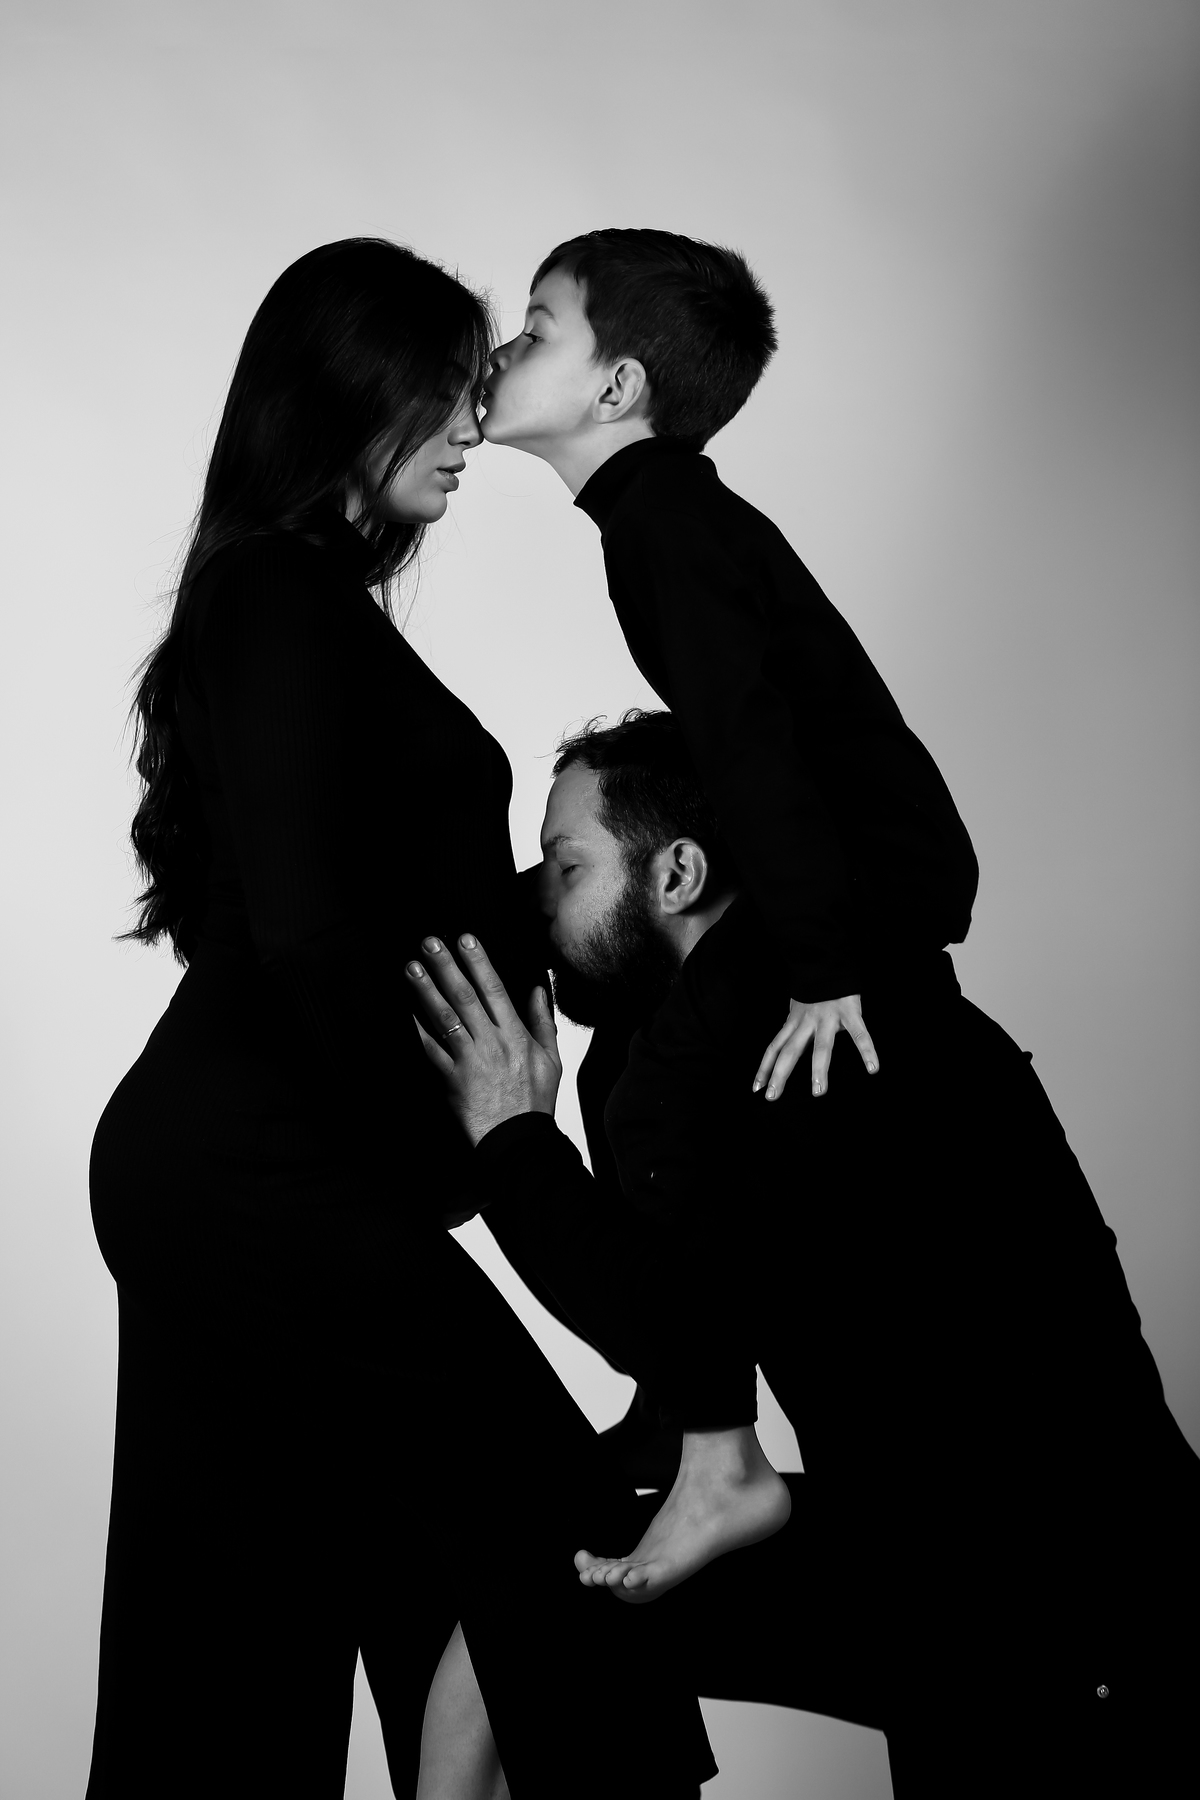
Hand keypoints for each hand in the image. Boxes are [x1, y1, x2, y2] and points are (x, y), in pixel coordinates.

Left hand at [405, 934, 561, 1145]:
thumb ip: (543, 1021)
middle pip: (465, 997)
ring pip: (444, 1019)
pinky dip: (417, 1030)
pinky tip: (406, 1010)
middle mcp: (492, 1043)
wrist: (517, 1140)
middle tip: (429, 943)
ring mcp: (470, 1061)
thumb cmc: (534, 1101)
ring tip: (411, 967)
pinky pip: (431, 1050)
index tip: (465, 939)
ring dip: (425, 990)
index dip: (479, 962)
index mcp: (516, 1035)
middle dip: (445, 966)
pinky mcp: (451, 1080)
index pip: (495, 989)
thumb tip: (538, 988)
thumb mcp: (551, 1059)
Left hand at [752, 995, 878, 1100]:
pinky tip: (872, 1068)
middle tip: (773, 1097)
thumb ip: (794, 1026)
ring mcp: (828, 1017)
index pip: (774, 1047)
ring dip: (818, 1070)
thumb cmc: (816, 988)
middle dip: (780, 1075)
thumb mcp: (798, 1007)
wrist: (829, 960)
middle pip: (790, 1051)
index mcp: (794, 1021)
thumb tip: (784, 1043)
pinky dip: (867, 1051)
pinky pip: (859, 1034)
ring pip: (822, 1047)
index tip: (757, 1088)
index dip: (765, 1068)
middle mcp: (807, 1021)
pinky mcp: (849, 1012)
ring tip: (819, 1091)